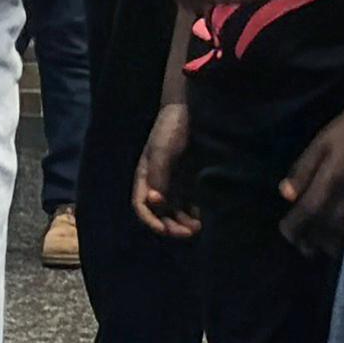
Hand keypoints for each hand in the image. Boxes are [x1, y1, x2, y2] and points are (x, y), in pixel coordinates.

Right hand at [132, 101, 201, 239]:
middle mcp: (157, 183)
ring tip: (198, 228)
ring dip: (182, 223)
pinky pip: (188, 204)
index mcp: (145, 177)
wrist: (191, 109)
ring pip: (174, 212)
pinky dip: (193, 214)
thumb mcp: (163, 151)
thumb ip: (158, 176)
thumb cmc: (172, 127)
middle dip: (170, 226)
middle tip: (187, 233)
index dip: (150, 221)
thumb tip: (153, 202)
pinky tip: (202, 217)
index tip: (164, 230)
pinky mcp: (189, 181)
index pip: (141, 206)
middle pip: (158, 213)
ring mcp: (173, 182)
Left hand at [279, 98, 343, 257]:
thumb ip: (303, 170)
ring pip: (338, 243)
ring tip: (321, 234)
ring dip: (325, 242)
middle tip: (302, 233)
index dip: (289, 229)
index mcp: (328, 187)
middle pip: (318, 238)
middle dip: (306, 238)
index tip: (285, 228)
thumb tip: (286, 195)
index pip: (301, 220)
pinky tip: (341, 231)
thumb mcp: (323, 142)